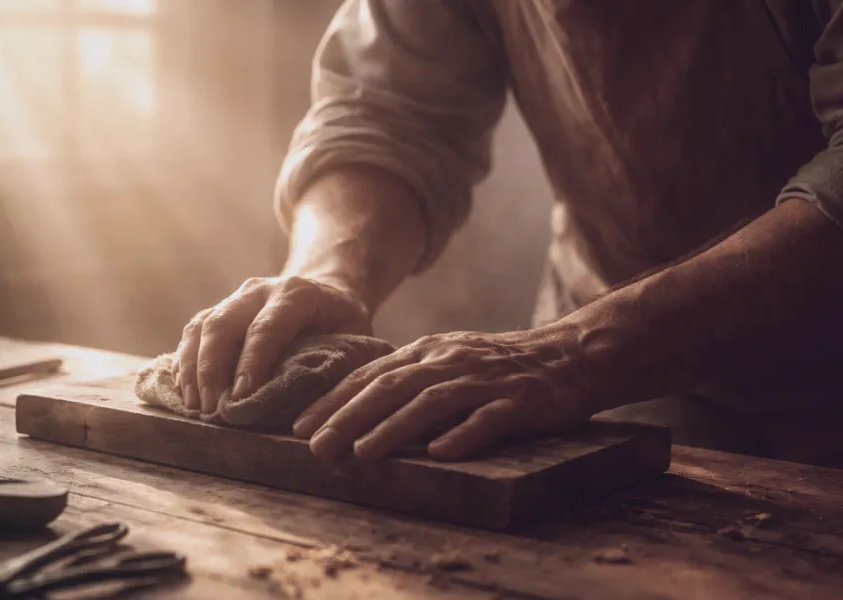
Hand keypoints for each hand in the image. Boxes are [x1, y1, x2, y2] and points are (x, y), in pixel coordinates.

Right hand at [176, 276, 371, 413]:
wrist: (327, 288)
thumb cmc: (342, 321)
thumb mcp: (354, 336)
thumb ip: (335, 362)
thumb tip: (317, 408)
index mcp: (296, 294)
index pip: (266, 328)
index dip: (251, 363)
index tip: (241, 397)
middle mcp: (259, 290)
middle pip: (223, 324)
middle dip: (212, 368)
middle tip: (211, 408)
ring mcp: (235, 297)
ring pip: (201, 326)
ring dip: (192, 367)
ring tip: (194, 404)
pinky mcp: (219, 309)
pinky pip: (193, 331)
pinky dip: (184, 360)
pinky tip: (184, 389)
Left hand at [291, 327, 603, 459]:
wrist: (570, 354)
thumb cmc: (500, 365)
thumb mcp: (448, 359)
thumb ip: (408, 377)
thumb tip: (356, 404)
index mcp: (428, 352)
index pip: (370, 376)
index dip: (333, 401)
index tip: (299, 426)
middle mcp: (449, 361)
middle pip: (390, 388)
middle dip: (348, 417)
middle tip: (316, 445)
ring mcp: (483, 381)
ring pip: (430, 402)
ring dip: (393, 428)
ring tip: (363, 453)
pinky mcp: (518, 401)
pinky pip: (487, 419)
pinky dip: (463, 435)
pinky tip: (441, 453)